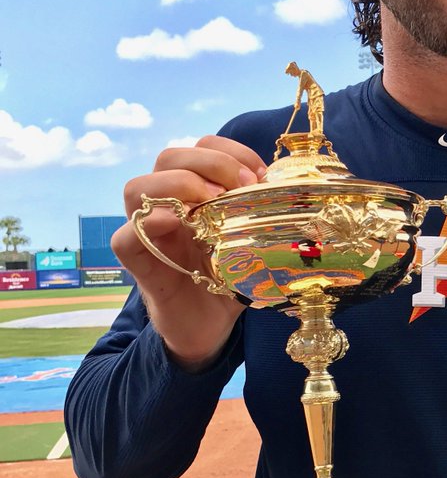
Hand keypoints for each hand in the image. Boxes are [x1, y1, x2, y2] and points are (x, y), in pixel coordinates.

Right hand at [112, 136, 266, 368]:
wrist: (208, 329)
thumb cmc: (230, 281)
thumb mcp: (252, 243)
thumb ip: (263, 217)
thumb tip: (291, 196)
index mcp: (196, 195)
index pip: (200, 147)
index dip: (228, 150)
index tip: (259, 174)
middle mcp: (168, 206)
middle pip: (168, 157)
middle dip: (208, 162)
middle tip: (241, 185)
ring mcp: (150, 234)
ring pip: (136, 187)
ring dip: (177, 184)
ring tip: (211, 201)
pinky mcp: (141, 266)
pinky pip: (124, 239)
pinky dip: (146, 225)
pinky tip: (174, 223)